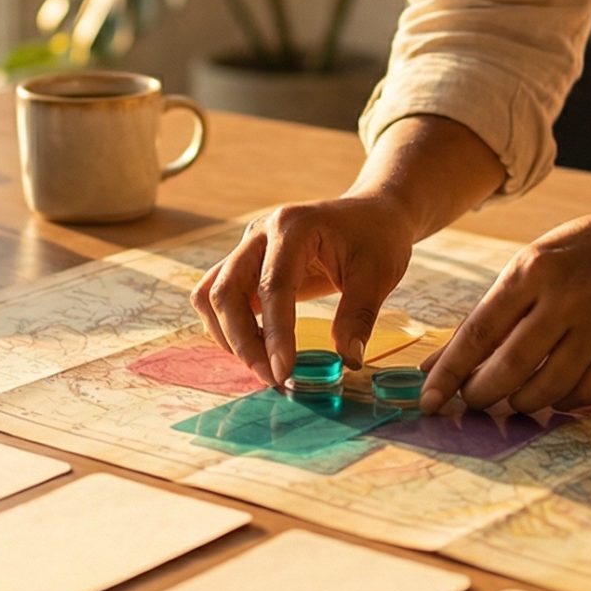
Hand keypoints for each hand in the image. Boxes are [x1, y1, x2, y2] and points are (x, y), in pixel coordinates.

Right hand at [190, 196, 416, 387]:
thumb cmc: (376, 237)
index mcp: (294, 227)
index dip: (275, 334)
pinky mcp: (245, 264)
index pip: (273, 286)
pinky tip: (256, 347)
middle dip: (242, 341)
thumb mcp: (379, 274)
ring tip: (263, 365)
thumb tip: (348, 360)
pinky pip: (218, 296)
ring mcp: (248, 247)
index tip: (284, 372)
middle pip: (226, 291)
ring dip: (228, 335)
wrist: (370, 213)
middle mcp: (260, 234)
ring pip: (211, 295)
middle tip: (272, 377)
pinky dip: (227, 326)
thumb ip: (359, 316)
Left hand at [419, 209, 590, 415]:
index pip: (479, 332)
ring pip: (548, 387)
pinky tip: (551, 395)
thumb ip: (484, 318)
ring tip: (510, 399)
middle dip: (482, 394)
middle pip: (511, 366)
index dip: (450, 372)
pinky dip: (561, 402)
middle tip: (471, 401)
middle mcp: (565, 297)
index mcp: (532, 271)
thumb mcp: (525, 269)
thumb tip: (436, 366)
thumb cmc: (573, 256)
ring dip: (520, 403)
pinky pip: (586, 392)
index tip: (429, 400)